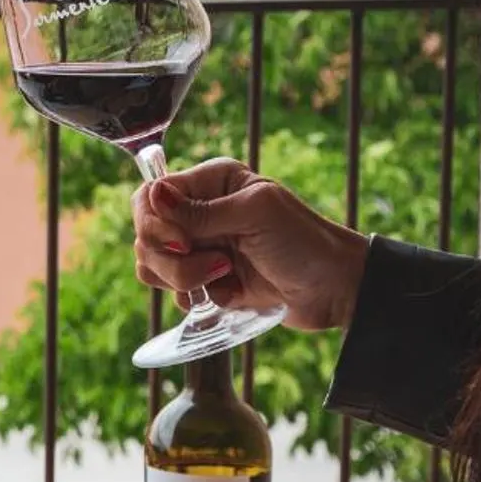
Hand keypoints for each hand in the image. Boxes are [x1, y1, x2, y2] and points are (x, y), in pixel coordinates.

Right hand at [133, 160, 369, 332]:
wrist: (334, 289)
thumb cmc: (304, 242)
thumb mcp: (254, 215)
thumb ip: (200, 211)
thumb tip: (153, 194)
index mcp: (211, 183)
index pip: (150, 197)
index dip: (155, 223)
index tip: (184, 242)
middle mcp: (199, 213)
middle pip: (146, 235)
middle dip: (173, 258)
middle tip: (219, 266)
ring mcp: (200, 249)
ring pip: (153, 266)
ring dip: (183, 280)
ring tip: (225, 278)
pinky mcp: (205, 282)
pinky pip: (173, 293)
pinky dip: (196, 298)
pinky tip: (230, 292)